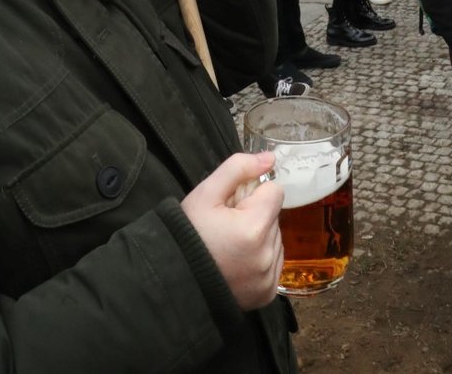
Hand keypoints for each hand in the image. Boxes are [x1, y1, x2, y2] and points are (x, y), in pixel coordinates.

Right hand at [181, 153, 284, 310]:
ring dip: (259, 237)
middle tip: (227, 226)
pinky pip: (273, 263)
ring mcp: (268, 277)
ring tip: (230, 245)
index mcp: (254, 227)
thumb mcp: (206, 193)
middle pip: (274, 216)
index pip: (275, 192)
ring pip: (275, 239)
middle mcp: (267, 254)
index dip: (253, 193)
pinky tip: (237, 261)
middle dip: (255, 215)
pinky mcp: (267, 293)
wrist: (175, 279)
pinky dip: (260, 258)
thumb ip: (239, 168)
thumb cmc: (188, 233)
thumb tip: (270, 158)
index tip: (233, 204)